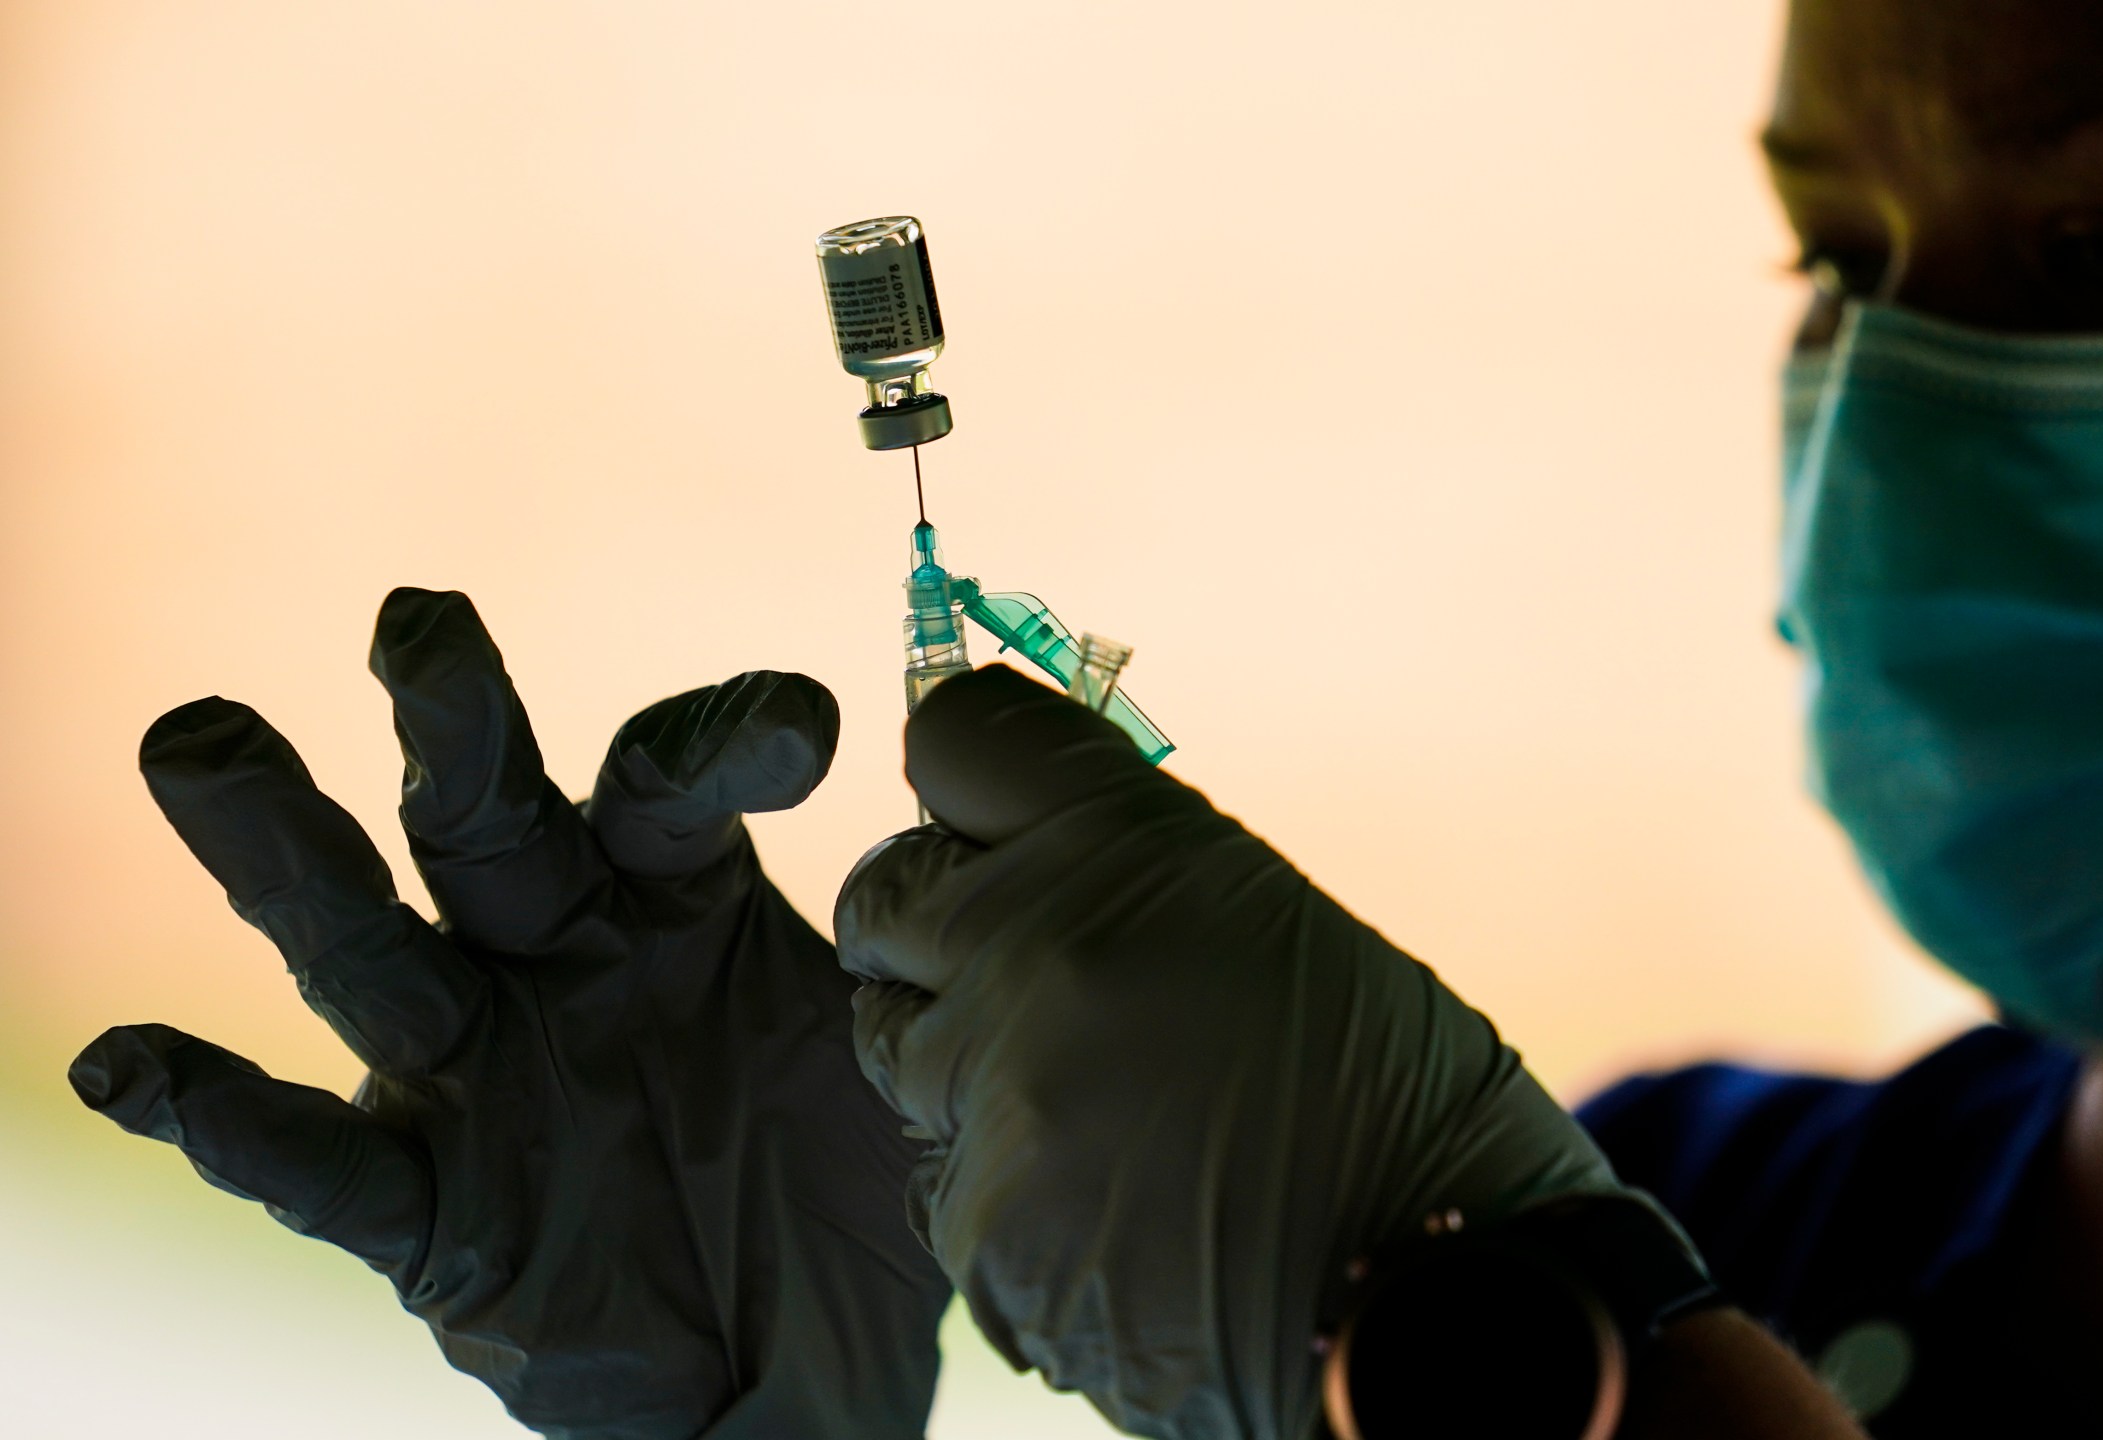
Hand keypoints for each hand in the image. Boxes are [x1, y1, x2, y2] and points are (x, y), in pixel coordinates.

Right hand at [69, 589, 948, 1438]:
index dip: (724, 738)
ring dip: (284, 852)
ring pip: (366, 948)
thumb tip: (1006, 817)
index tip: (809, 733)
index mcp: (675, 896)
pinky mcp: (430, 1208)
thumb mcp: (906, 1042)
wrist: (807, 1365)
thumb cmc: (850, 1176)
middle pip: (486, 818)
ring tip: (205, 738)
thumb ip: (925, 935)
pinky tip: (132, 1065)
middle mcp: (557, 956)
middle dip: (457, 723)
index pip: (669, 780)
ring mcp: (479, 1075)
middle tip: (423, 621)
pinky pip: (316, 1162)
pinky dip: (223, 1117)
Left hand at [836, 666, 1626, 1438]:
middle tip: (1019, 972)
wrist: (1435, 1281)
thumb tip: (1007, 843)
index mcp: (1123, 843)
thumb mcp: (1265, 917)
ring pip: (892, 1039)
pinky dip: (1004, 1184)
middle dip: (935, 928)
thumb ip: (1117, 866)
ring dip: (964, 1058)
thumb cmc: (1384, 1095)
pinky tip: (1112, 1201)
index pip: (954, 741)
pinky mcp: (977, 1222)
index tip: (987, 822)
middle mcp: (1035, 947)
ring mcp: (995, 1091)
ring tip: (1096, 1100)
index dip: (967, 785)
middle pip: (885, 893)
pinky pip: (938, 1171)